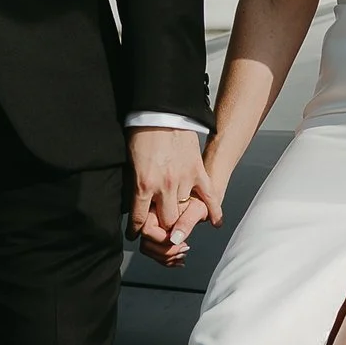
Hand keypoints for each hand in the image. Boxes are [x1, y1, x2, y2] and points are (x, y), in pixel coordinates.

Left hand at [130, 126, 217, 262]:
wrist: (161, 110)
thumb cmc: (141, 133)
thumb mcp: (131, 163)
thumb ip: (135, 184)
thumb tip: (136, 202)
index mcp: (143, 184)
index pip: (140, 220)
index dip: (137, 230)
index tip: (136, 233)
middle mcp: (164, 186)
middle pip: (166, 222)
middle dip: (162, 227)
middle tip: (160, 226)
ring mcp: (183, 180)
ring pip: (184, 212)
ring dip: (180, 216)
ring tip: (178, 216)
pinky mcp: (197, 171)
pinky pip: (208, 196)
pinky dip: (213, 211)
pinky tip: (214, 222)